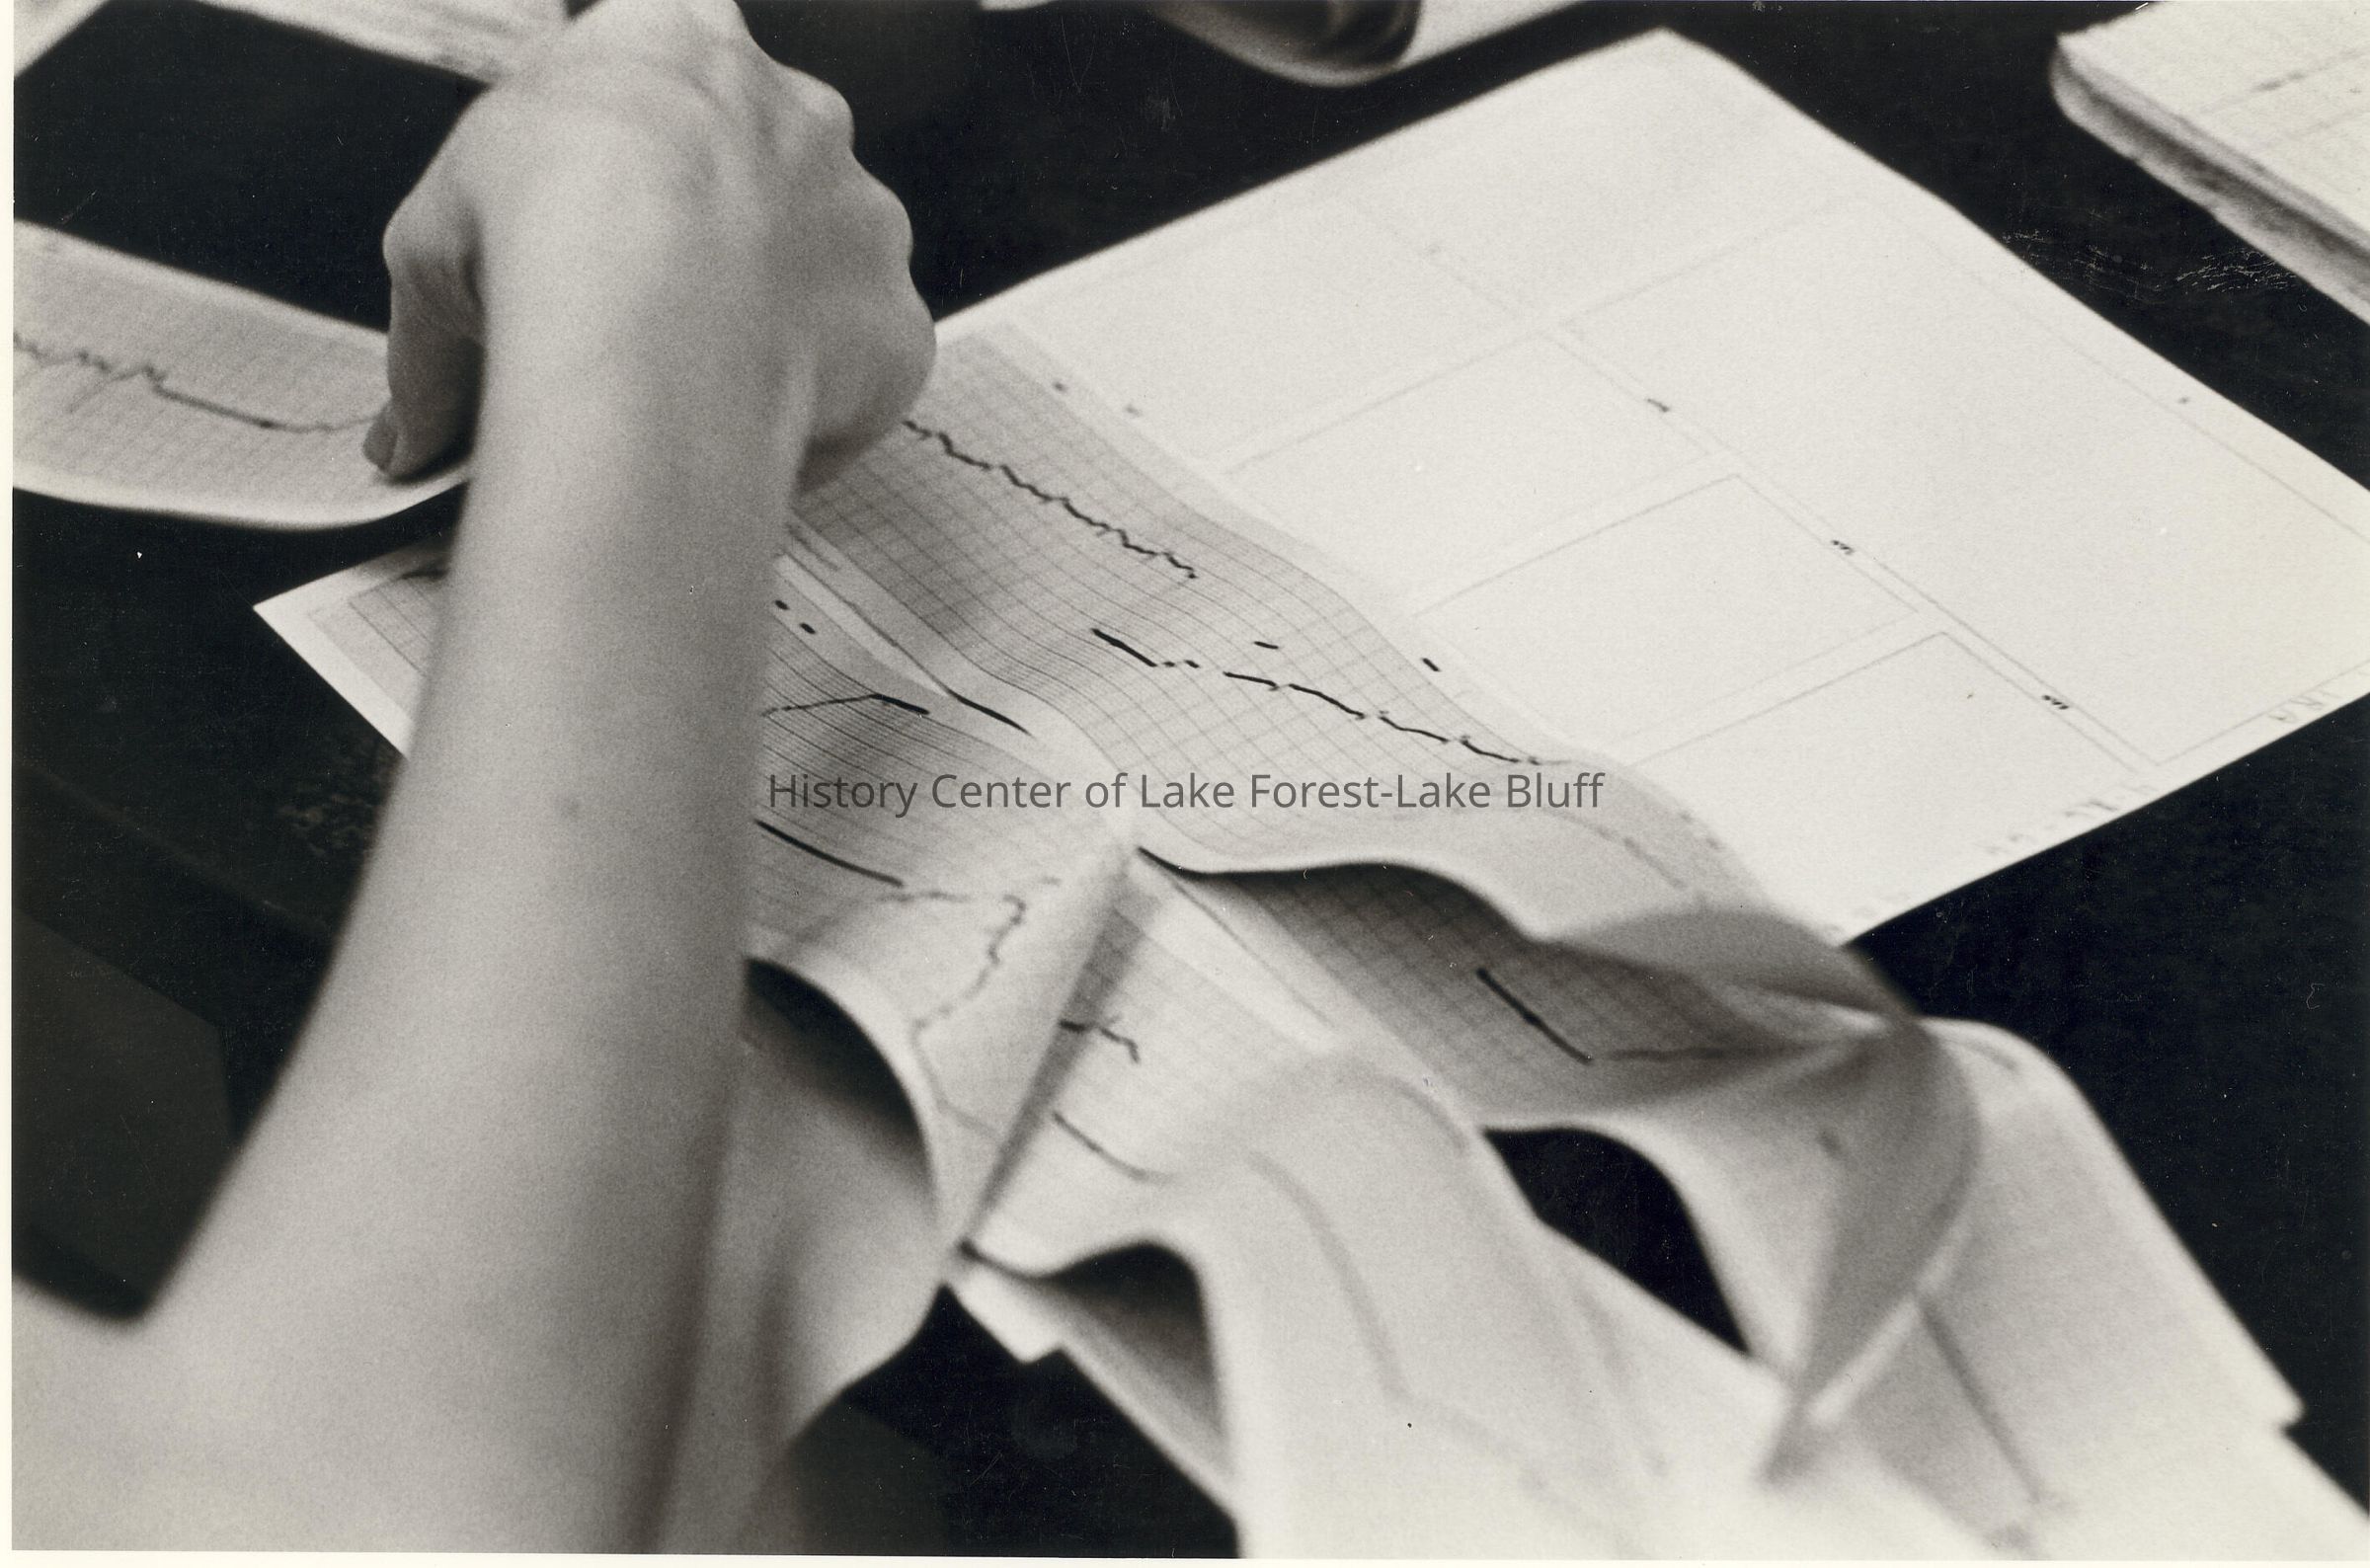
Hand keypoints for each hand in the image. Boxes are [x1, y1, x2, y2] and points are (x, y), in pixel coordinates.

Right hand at [367, 0, 932, 488]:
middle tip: (636, 316)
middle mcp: (796, 110)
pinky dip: (811, 410)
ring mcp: (864, 216)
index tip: (605, 188)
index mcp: (677, 37)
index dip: (633, 135)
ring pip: (818, 270)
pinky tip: (740, 443)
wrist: (647, 301)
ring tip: (686, 389)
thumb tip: (410, 436)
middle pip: (757, 169)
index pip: (671, 50)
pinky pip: (859, 372)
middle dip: (707, 239)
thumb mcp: (434, 247)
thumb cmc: (544, 230)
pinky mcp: (898, 322)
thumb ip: (438, 332)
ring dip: (768, 319)